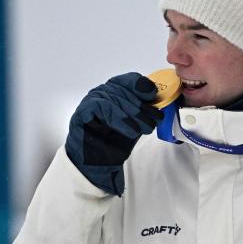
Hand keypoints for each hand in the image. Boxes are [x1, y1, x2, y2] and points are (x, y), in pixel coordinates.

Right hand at [65, 72, 162, 194]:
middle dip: (141, 107)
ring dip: (133, 115)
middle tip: (154, 120)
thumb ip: (145, 110)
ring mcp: (90, 101)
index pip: (128, 80)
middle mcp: (102, 93)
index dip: (141, 85)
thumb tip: (160, 101)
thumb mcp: (137, 122)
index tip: (152, 95)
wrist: (100, 163)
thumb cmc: (116, 141)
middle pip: (123, 90)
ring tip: (145, 128)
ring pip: (113, 99)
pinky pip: (100, 107)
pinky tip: (130, 130)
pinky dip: (118, 118)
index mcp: (115, 91)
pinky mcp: (82, 112)